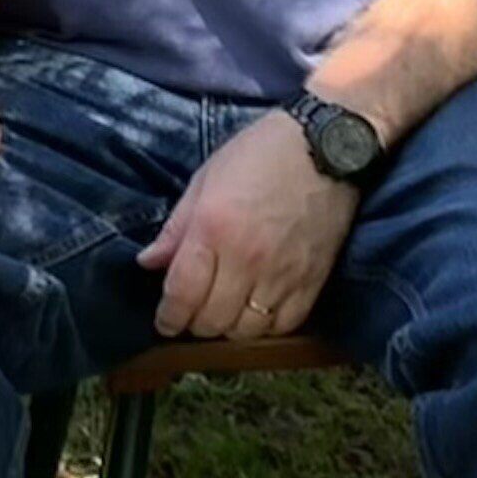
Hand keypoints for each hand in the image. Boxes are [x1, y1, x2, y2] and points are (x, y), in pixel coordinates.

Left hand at [136, 110, 354, 340]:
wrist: (328, 146)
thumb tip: (148, 263)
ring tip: (223, 314)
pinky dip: (265, 328)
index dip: (168, 316)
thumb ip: (176, 226)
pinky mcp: (312, 282)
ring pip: (246, 331)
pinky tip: (256, 313)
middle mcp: (246, 258)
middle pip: (211, 320)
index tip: (164, 321)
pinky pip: (283, 326)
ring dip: (228, 329)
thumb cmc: (261, 153)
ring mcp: (282, 274)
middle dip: (194, 324)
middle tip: (191, 314)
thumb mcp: (207, 178)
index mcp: (213, 228)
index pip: (182, 293)